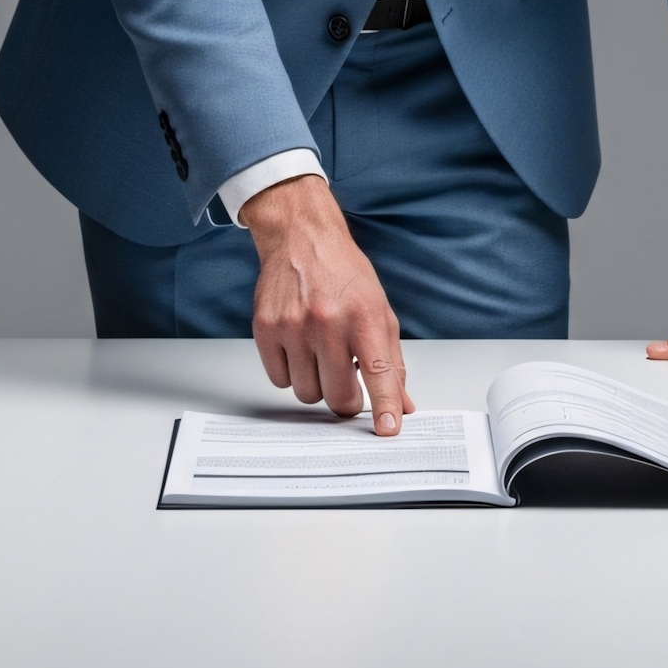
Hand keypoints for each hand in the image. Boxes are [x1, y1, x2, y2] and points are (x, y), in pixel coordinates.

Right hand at [240, 175, 412, 435]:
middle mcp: (327, 321)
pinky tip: (298, 348)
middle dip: (346, 398)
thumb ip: (392, 361)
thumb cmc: (344, 274)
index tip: (387, 429)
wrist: (302, 239)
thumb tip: (402, 404)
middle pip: (338, 395)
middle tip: (347, 382)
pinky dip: (291, 373)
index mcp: (363, 315)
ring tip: (319, 355)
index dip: (384, 406)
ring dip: (316, 384)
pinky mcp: (265, 328)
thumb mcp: (380, 310)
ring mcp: (293, 326)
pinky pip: (279, 380)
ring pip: (306, 393)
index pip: (378, 372)